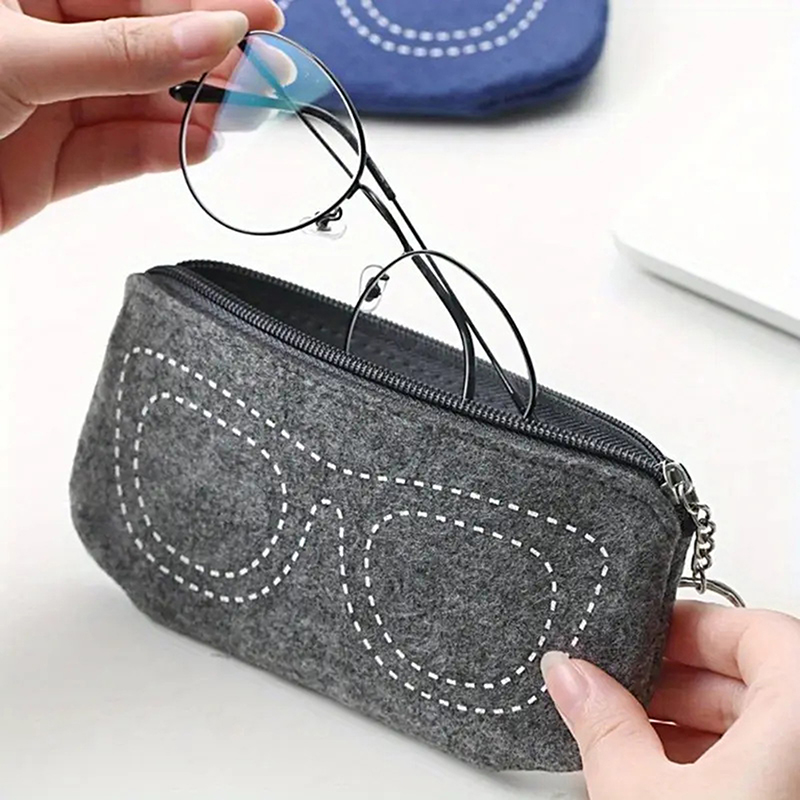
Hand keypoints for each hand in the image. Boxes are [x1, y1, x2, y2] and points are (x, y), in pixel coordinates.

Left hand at [0, 0, 283, 231]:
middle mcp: (44, 45)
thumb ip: (124, 53)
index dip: (204, 9)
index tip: (262, 21)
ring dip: (195, 114)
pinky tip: (202, 146)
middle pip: (147, 52)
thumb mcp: (26, 56)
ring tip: (247, 117)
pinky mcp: (53, 164)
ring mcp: (49, 106)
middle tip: (271, 76)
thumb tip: (211, 34)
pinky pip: (120, 154)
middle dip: (210, 66)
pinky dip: (164, 153)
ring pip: (139, 106)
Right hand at [541, 601, 799, 799]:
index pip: (756, 629)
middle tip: (618, 687)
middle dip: (676, 682)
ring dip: (693, 726)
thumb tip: (569, 674)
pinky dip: (722, 764)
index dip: (686, 627)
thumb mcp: (644, 796)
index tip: (638, 636)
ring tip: (628, 739)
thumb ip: (604, 724)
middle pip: (757, 678)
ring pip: (765, 728)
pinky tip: (663, 779)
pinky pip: (774, 768)